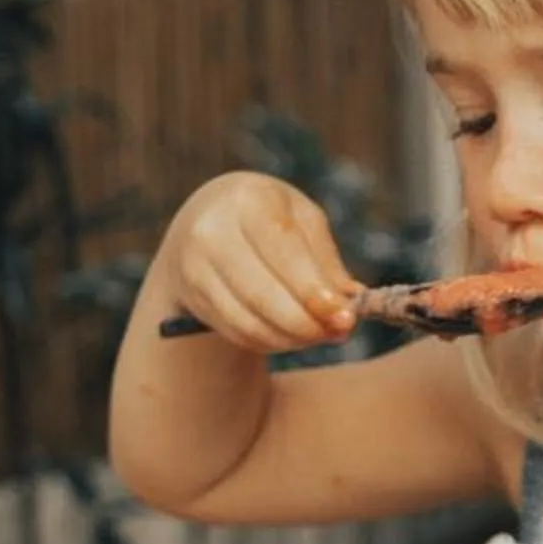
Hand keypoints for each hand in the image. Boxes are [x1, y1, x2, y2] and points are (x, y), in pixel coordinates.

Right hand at [165, 172, 360, 353]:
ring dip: (291, 339)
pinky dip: (271, 342)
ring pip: (249, 322)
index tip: (345, 316)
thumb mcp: (301, 219)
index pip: (283, 252)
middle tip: (339, 333)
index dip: (314, 291)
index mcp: (248, 200)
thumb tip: (349, 305)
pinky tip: (292, 336)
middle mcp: (213, 231)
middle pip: (262, 294)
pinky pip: (237, 332)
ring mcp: (196, 267)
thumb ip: (326, 260)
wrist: (204, 217)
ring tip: (319, 335)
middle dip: (306, 323)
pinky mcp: (193, 297)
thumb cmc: (266, 215)